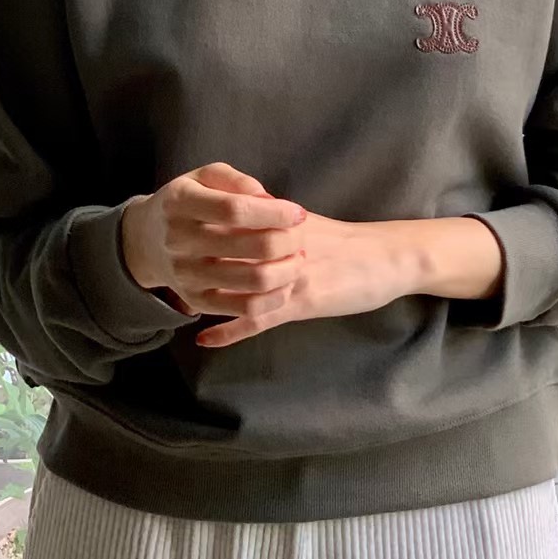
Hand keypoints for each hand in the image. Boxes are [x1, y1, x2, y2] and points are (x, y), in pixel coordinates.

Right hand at [121, 162, 306, 319]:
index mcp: (181, 203)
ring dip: (288, 270)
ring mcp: (187, 275)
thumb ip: (237, 181)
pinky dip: (274, 297)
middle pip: (251, 247)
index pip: (236, 210)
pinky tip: (284, 282)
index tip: (297, 213)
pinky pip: (244, 308)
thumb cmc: (189, 201)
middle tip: (300, 235)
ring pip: (253, 281)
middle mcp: (179, 241)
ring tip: (297, 257)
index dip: (275, 213)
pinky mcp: (196, 301)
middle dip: (289, 241)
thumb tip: (269, 200)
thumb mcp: (205, 177)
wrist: (147, 240)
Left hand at [195, 210, 413, 347]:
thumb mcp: (308, 225)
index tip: (175, 234)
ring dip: (206, 296)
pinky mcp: (302, 302)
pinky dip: (228, 330)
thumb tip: (244, 220)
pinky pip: (257, 319)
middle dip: (196, 260)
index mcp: (283, 222)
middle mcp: (283, 246)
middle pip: (227, 252)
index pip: (233, 222)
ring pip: (237, 285)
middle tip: (169, 268)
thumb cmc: (350, 243)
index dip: (203, 229)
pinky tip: (205, 338)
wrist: (388, 258)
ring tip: (179, 301)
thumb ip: (275, 223)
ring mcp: (291, 276)